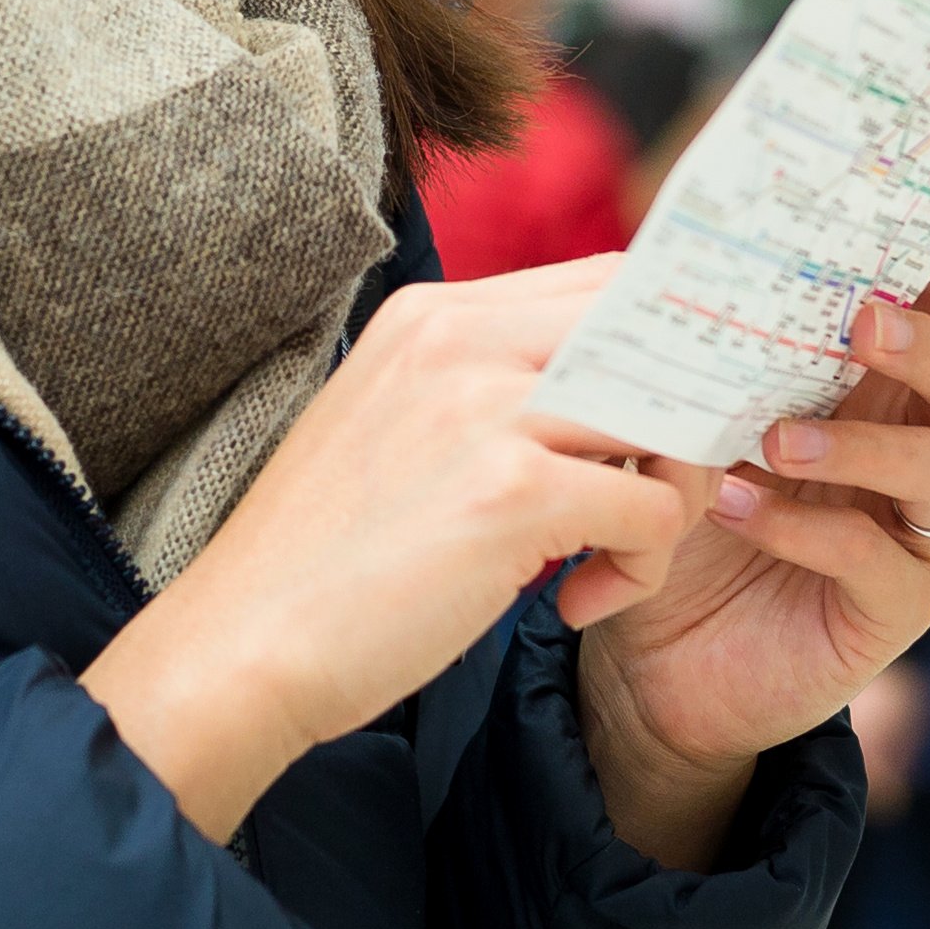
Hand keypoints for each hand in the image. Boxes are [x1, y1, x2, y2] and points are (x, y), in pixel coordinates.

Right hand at [80, 260, 690, 844]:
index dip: (664, 349)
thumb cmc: (324, 558)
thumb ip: (480, 388)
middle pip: (656, 333)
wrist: (242, 645)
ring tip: (617, 555)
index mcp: (433, 315)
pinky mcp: (512, 494)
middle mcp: (461, 339)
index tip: (658, 425)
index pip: (608, 283)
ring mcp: (486, 409)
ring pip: (669, 418)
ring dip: (673, 496)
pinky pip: (653, 510)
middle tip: (658, 492)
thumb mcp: (393, 426)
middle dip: (687, 416)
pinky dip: (641, 566)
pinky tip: (580, 601)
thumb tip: (601, 390)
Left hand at [569, 176, 929, 868]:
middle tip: (867, 317)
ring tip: (776, 439)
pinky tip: (734, 508)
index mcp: (879, 385)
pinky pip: (875, 557)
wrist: (652, 658)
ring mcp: (917, 533)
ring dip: (860, 444)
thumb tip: (680, 237)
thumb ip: (719, 343)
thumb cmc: (681, 514)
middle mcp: (917, 450)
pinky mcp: (896, 607)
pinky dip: (804, 529)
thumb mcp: (691, 414)